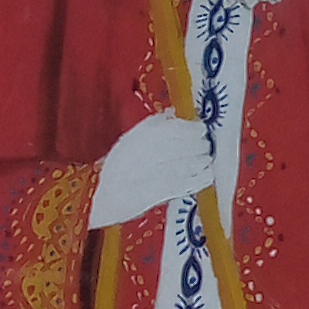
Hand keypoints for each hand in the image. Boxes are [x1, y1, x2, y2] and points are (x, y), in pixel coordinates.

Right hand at [90, 110, 219, 227]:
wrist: (103, 194)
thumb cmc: (118, 165)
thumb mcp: (131, 137)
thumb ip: (154, 123)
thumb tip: (172, 113)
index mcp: (150, 134)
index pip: (186, 128)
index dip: (197, 129)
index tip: (199, 130)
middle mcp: (159, 150)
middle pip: (194, 145)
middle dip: (202, 145)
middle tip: (203, 146)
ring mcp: (164, 171)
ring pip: (197, 162)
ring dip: (203, 160)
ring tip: (203, 160)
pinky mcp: (168, 191)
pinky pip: (195, 182)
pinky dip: (204, 177)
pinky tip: (205, 174)